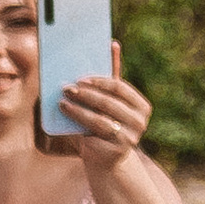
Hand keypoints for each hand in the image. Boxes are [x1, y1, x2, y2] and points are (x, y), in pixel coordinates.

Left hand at [53, 51, 151, 182]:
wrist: (106, 160)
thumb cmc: (106, 125)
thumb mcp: (109, 103)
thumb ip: (111, 77)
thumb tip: (112, 44)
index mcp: (142, 106)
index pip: (119, 88)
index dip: (99, 81)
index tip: (79, 78)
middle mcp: (140, 122)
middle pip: (108, 102)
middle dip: (85, 94)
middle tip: (66, 88)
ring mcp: (130, 138)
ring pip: (99, 118)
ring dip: (78, 109)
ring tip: (62, 102)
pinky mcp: (117, 151)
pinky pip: (94, 134)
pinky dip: (78, 124)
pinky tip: (67, 117)